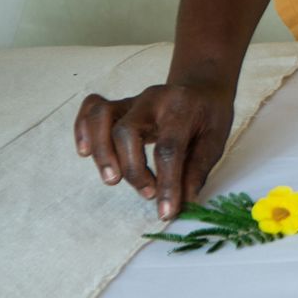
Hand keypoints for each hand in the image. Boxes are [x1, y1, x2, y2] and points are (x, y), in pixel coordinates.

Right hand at [74, 83, 233, 219]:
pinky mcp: (118, 106)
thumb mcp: (216, 140)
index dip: (166, 184)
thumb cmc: (208, 116)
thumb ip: (197, 170)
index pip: (168, 149)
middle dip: (132, 169)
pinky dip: (82, 129)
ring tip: (112, 179)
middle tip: (148, 193)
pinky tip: (85, 152)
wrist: (201, 86)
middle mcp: (152, 100)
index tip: (166, 212)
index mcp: (182, 108)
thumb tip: (183, 204)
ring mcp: (132, 100)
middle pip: (127, 132)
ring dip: (101, 152)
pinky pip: (91, 109)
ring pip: (102, 117)